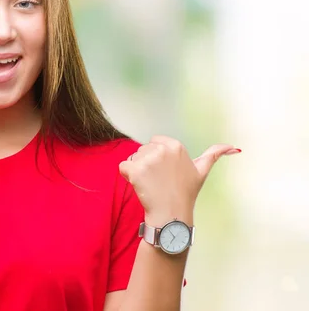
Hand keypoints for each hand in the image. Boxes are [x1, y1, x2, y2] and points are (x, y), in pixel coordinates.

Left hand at [119, 135, 240, 225]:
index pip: (155, 142)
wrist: (171, 215)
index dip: (157, 158)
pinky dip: (126, 176)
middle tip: (159, 181)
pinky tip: (140, 186)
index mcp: (176, 145)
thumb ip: (215, 154)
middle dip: (147, 164)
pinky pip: (122, 167)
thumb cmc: (185, 193)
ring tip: (152, 184)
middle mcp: (162, 149)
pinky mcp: (135, 170)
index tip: (166, 172)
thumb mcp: (202, 171)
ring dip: (137, 170)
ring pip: (132, 158)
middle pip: (143, 150)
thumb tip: (235, 147)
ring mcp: (148, 159)